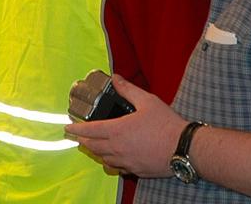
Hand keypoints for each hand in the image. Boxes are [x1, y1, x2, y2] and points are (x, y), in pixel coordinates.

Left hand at [65, 74, 188, 177]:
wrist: (184, 148)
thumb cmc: (166, 124)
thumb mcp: (147, 101)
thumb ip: (128, 90)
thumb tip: (116, 78)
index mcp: (118, 130)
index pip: (90, 131)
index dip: (76, 129)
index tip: (67, 128)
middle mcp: (118, 148)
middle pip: (93, 146)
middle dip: (83, 141)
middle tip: (77, 136)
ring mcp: (126, 161)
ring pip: (103, 158)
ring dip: (94, 151)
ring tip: (92, 145)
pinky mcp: (136, 170)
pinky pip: (116, 167)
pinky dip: (109, 161)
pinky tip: (111, 158)